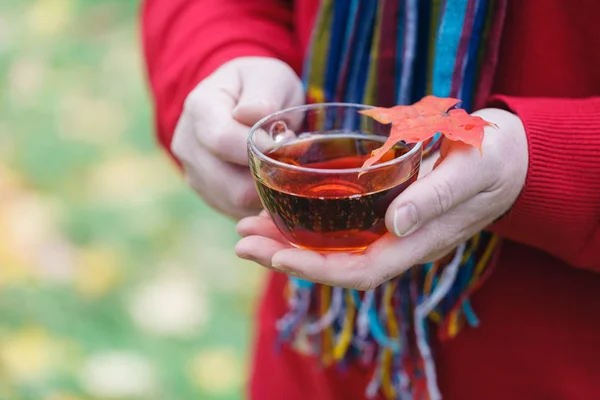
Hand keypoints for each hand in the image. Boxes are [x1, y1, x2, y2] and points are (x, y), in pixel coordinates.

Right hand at [172, 57, 303, 219]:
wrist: (238, 101)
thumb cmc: (258, 87)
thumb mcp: (268, 77)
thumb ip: (263, 95)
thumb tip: (252, 114)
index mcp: (199, 108)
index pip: (223, 141)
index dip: (260, 150)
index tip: (289, 144)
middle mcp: (187, 145)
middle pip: (230, 184)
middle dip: (268, 177)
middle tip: (291, 159)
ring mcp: (193, 173)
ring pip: (236, 202)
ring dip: (267, 192)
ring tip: (281, 167)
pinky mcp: (207, 194)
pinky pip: (238, 211)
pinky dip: (260, 202)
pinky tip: (272, 181)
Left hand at [235, 108, 528, 289]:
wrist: (507, 155)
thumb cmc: (493, 158)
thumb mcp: (469, 170)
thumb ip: (435, 197)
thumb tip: (394, 224)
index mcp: (418, 240)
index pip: (360, 270)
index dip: (316, 268)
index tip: (276, 253)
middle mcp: (399, 244)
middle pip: (336, 265)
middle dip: (286, 257)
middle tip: (240, 239)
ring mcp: (391, 231)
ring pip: (333, 249)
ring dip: (289, 241)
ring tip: (248, 227)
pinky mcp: (386, 214)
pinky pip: (341, 229)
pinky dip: (308, 223)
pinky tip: (283, 212)